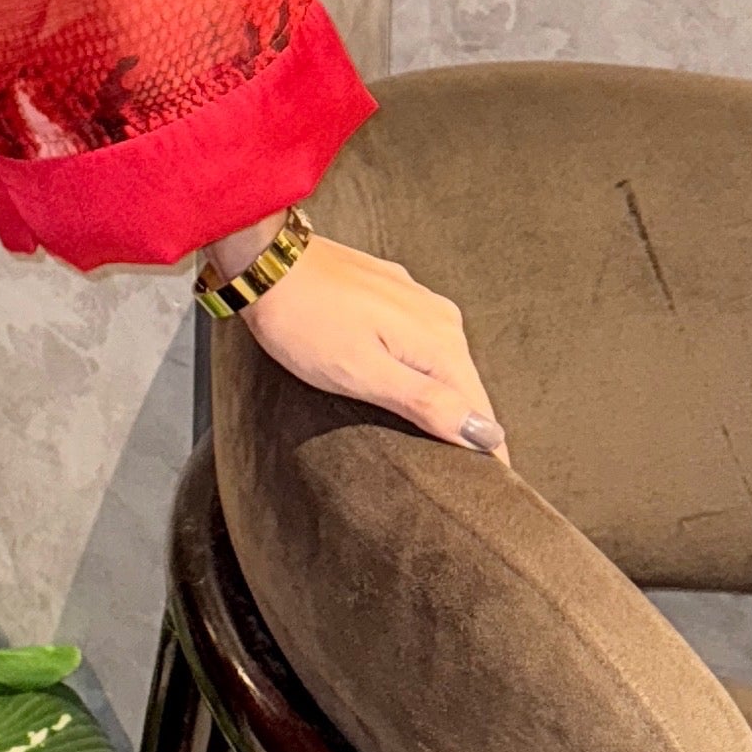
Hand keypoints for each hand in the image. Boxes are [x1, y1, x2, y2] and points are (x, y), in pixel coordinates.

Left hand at [217, 224, 510, 461]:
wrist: (265, 259)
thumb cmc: (304, 321)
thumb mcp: (363, 372)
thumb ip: (427, 402)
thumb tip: (486, 433)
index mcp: (440, 340)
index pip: (480, 413)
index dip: (485, 454)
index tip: (481, 491)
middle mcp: (439, 316)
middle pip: (465, 387)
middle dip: (463, 427)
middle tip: (453, 475)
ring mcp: (416, 300)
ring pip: (441, 363)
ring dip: (440, 397)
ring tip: (429, 438)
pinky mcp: (391, 292)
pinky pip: (418, 341)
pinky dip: (416, 368)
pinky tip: (400, 384)